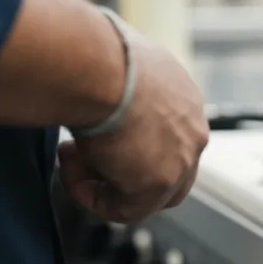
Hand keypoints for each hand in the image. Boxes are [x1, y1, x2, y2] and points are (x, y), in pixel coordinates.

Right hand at [58, 24, 209, 223]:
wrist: (96, 64)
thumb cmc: (94, 54)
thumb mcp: (112, 65)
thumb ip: (113, 83)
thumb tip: (88, 78)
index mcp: (184, 97)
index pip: (171, 135)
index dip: (131, 145)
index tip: (96, 136)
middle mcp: (192, 127)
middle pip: (167, 170)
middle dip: (123, 171)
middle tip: (82, 157)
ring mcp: (181, 158)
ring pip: (148, 193)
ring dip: (104, 184)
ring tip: (70, 162)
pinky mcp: (159, 182)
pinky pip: (127, 209)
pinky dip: (95, 199)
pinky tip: (71, 175)